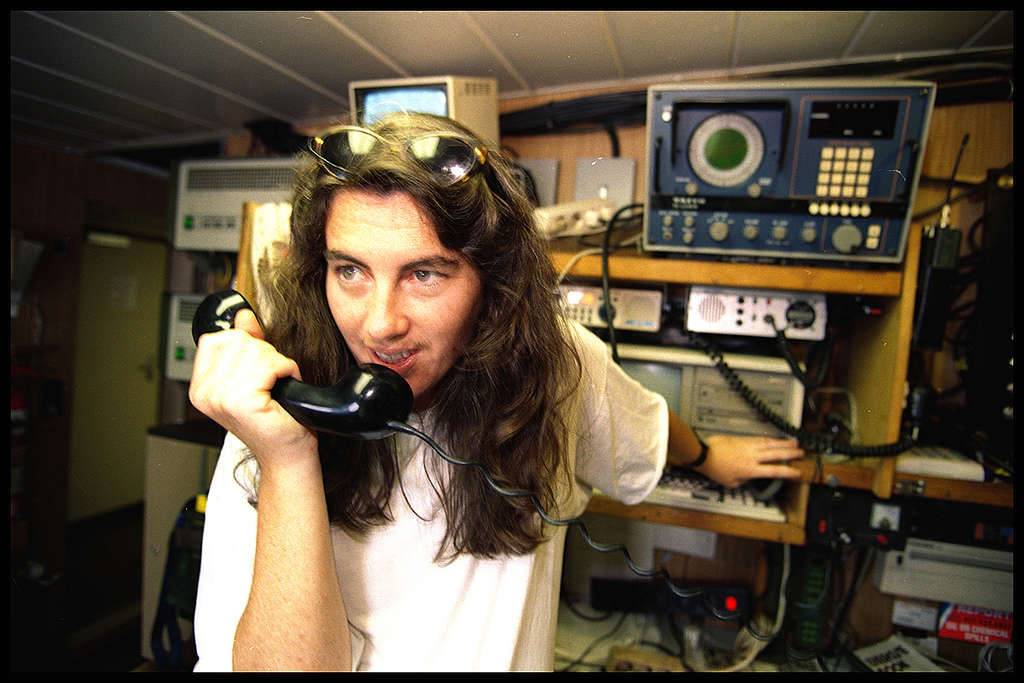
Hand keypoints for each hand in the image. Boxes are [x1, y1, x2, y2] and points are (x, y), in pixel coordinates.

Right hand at [189, 309, 317, 463]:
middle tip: (270, 381)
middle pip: (239, 341)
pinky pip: (271, 364)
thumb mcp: (255, 375)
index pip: (217, 338)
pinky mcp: (242, 402)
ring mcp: (221, 398)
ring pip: (256, 351)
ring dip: (277, 364)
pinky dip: (286, 370)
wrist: (287, 454)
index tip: (256, 367)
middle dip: (264, 355)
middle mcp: (205, 393)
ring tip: (276, 386)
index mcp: (201, 387)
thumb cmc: (274, 421)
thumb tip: (244, 316)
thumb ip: (246, 343)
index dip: (245, 345)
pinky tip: (283, 388)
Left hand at [695, 434, 802, 488]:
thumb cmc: (715, 469)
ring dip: (783, 443)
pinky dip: (769, 439)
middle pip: (776, 454)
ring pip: (770, 443)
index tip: (797, 472)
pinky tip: (774, 439)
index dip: (788, 472)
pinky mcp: (743, 439)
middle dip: (790, 453)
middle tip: (801, 452)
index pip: (774, 471)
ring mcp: (748, 446)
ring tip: (793, 442)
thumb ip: (744, 480)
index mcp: (750, 470)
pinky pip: (760, 439)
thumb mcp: (731, 482)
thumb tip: (749, 477)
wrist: (704, 454)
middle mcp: (752, 457)